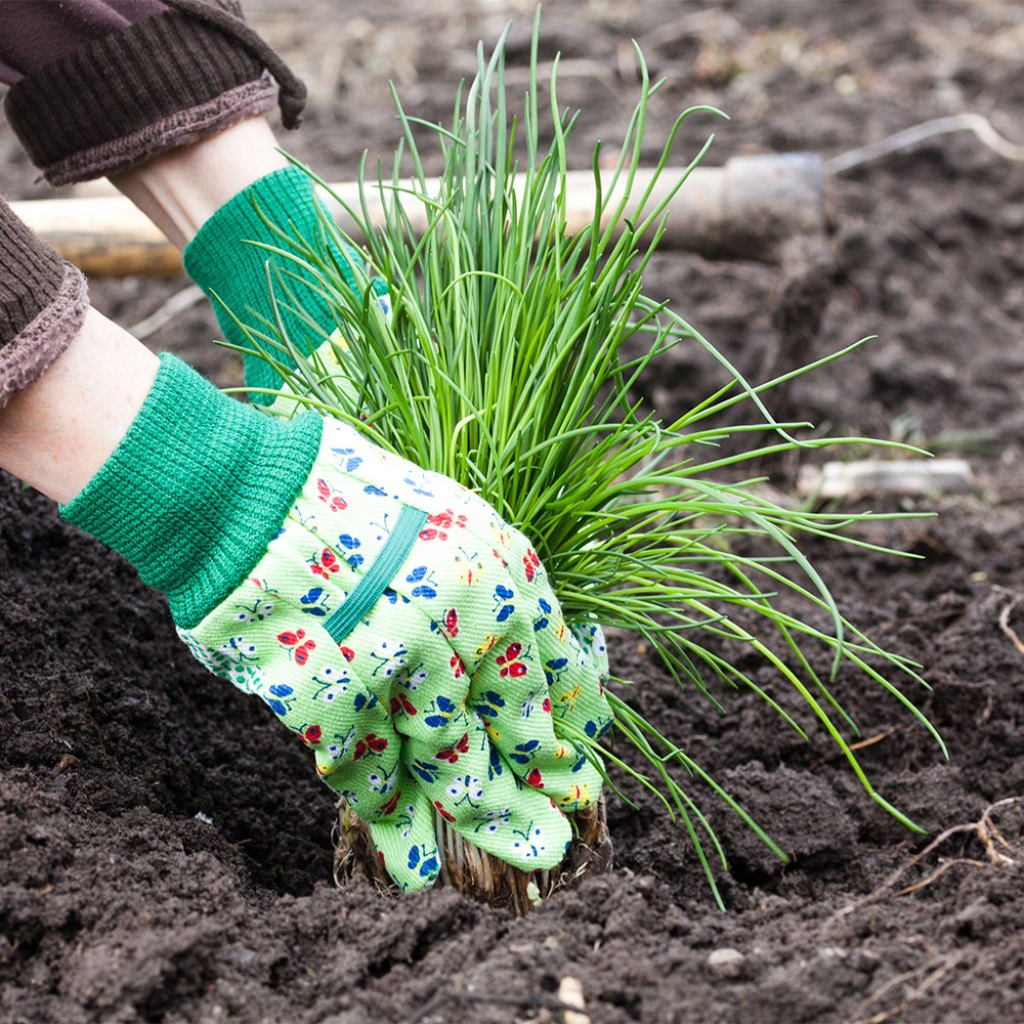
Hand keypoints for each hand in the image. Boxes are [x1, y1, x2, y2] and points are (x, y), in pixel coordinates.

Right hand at [178, 413, 612, 890]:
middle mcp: (464, 623)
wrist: (253, 493)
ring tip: (487, 854)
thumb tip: (532, 682)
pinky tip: (399, 840)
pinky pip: (369, 769)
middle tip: (548, 846)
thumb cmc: (357, 504)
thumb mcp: (453, 528)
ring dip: (468, 814)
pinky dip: (384, 809)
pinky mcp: (333, 696)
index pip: (553, 676)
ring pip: (448, 763)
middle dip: (529, 793)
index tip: (574, 774)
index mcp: (501, 576)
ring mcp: (399, 662)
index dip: (563, 734)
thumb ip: (495, 599)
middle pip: (511, 731)